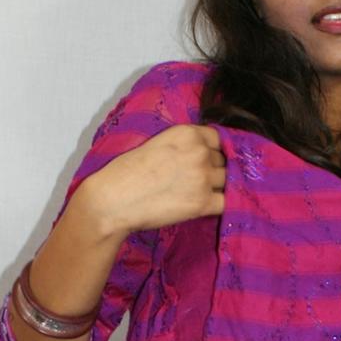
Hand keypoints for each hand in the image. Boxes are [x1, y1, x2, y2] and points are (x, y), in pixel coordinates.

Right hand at [88, 125, 226, 236]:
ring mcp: (203, 177)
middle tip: (198, 183)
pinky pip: (228, 203)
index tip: (208, 162)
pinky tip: (212, 208)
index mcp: (186, 133)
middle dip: (215, 170)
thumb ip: (181, 146)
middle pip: (224, 160)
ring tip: (201, 196)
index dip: (214, 152)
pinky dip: (223, 206)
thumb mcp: (155, 144)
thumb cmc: (124, 174)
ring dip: (219, 188)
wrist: (112, 200)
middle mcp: (199, 151)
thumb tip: (200, 155)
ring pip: (228, 180)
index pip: (218, 139)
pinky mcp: (202, 203)